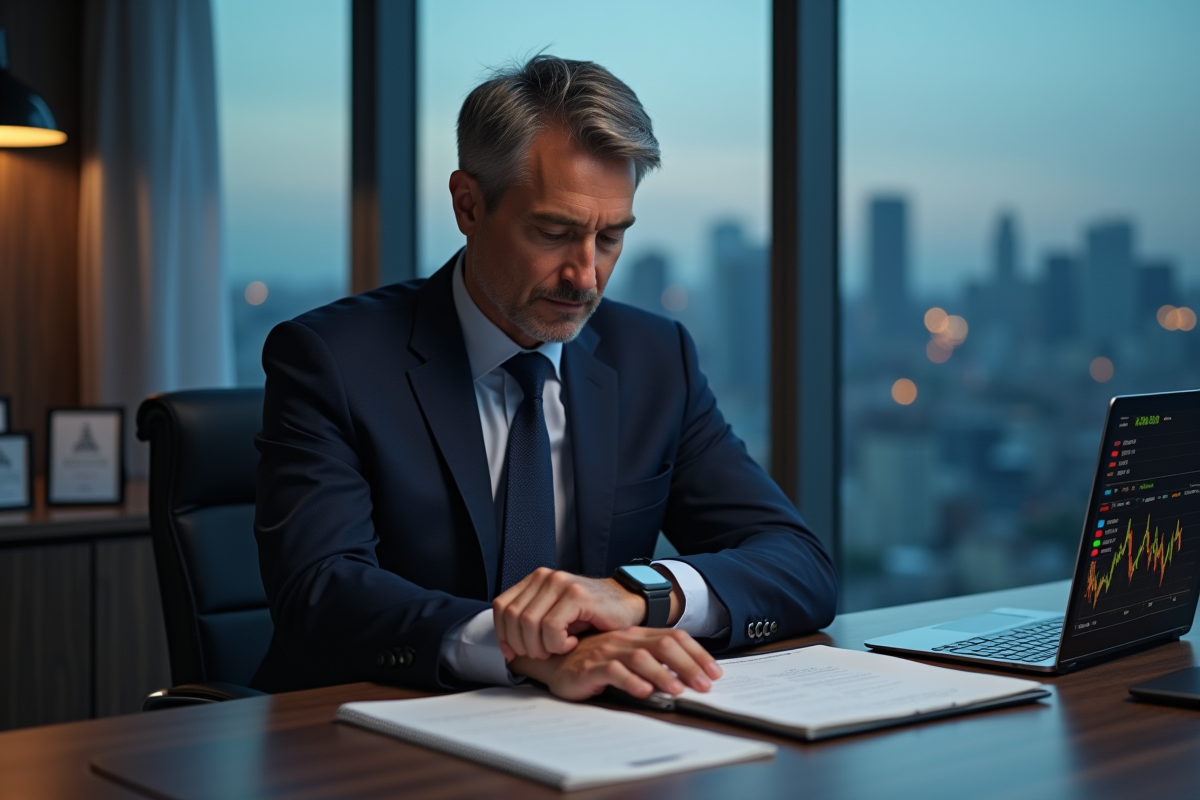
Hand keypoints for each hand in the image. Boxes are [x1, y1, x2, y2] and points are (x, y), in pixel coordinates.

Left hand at [493, 568, 646, 660]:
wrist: (628, 604)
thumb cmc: (592, 615)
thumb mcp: (555, 615)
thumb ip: (531, 623)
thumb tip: (507, 648)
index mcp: (535, 580)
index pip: (501, 606)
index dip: (503, 634)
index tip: (514, 652)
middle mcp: (545, 577)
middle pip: (513, 618)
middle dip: (524, 645)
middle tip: (544, 653)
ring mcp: (560, 583)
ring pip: (529, 624)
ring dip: (542, 647)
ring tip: (559, 648)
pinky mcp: (576, 595)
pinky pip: (551, 627)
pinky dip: (558, 644)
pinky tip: (571, 643)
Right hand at [509, 627, 723, 700]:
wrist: (555, 661)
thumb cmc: (593, 661)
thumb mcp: (626, 658)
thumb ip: (652, 663)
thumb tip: (687, 680)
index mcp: (637, 634)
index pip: (674, 637)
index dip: (697, 654)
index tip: (715, 672)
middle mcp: (625, 639)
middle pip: (663, 645)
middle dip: (688, 665)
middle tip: (704, 685)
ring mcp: (607, 651)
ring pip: (641, 657)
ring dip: (662, 674)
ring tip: (677, 691)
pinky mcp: (590, 667)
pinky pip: (613, 671)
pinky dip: (630, 682)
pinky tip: (643, 692)